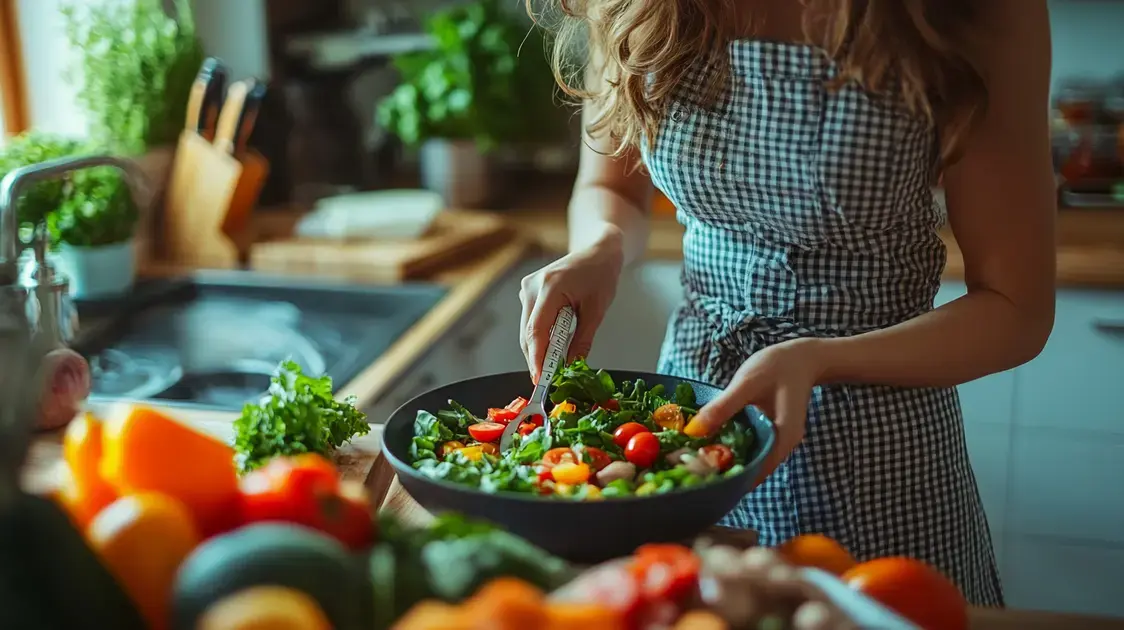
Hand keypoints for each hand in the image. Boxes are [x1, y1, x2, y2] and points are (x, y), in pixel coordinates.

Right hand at [519, 230, 623, 380]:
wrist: (597, 251)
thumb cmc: (601, 274)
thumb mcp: (597, 310)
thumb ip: (583, 340)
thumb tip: (572, 367)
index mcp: (550, 287)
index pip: (537, 330)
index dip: (536, 358)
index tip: (540, 380)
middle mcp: (532, 287)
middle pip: (528, 334)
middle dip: (536, 360)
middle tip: (547, 382)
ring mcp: (527, 289)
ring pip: (527, 330)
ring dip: (538, 350)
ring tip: (551, 369)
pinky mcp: (529, 293)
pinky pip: (530, 322)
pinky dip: (539, 339)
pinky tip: (551, 350)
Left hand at [683, 338, 822, 484]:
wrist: (801, 357)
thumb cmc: (778, 366)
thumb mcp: (747, 383)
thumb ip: (723, 407)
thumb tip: (694, 430)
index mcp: (784, 437)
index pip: (756, 471)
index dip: (730, 477)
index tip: (702, 480)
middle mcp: (784, 445)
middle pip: (753, 469)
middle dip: (725, 472)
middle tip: (693, 473)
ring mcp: (778, 440)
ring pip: (752, 459)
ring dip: (728, 461)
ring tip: (698, 462)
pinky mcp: (770, 433)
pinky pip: (751, 447)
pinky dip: (733, 448)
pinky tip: (713, 444)